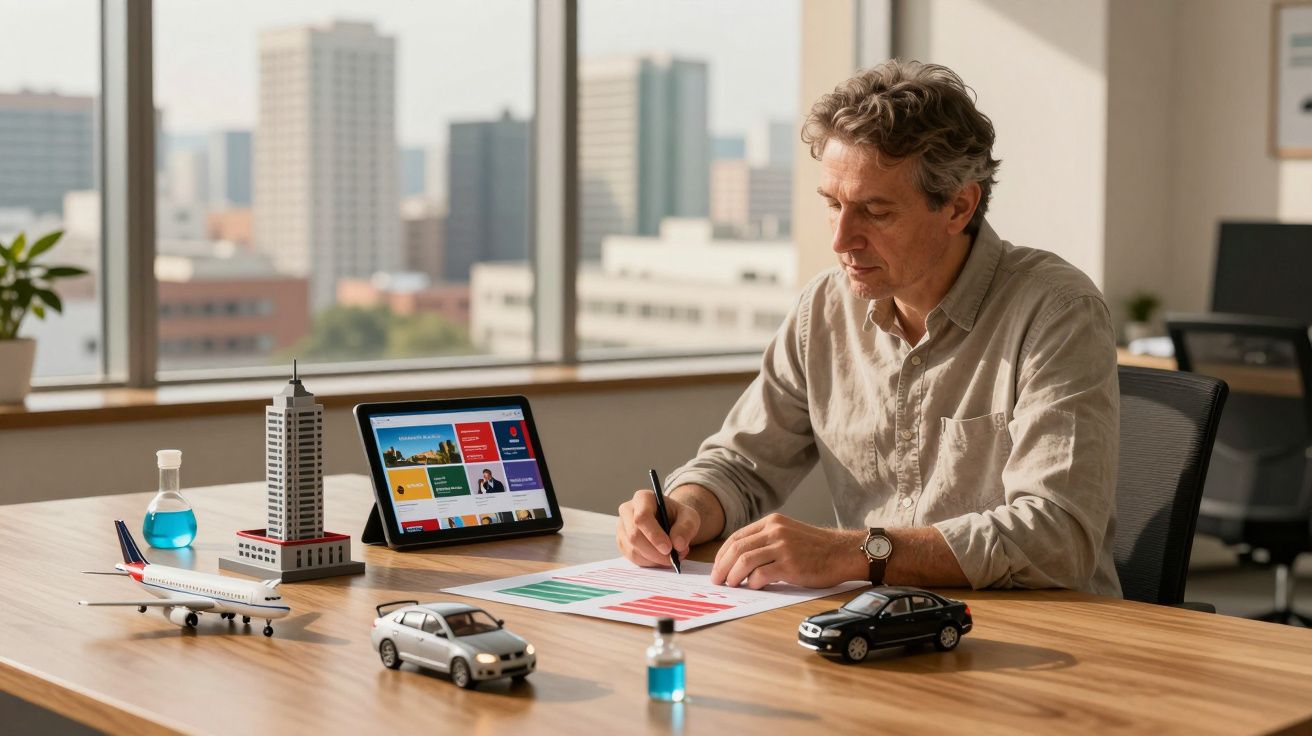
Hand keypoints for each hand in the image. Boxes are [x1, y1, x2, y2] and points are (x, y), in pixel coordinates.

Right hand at [617, 489, 700, 567]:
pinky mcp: (622, 542)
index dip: (654, 535)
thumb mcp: (690, 517)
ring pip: (632, 549)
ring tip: (671, 557)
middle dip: (654, 552)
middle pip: (634, 535)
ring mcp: (622, 527)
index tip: (669, 548)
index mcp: (643, 498)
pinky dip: (648, 562)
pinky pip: (632, 557)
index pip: (642, 517)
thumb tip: (678, 544)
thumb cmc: (678, 517)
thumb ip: (686, 528)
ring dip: (653, 559)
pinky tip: (660, 559)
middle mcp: (627, 510)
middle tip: (672, 559)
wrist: (671, 522)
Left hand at [711, 514, 864, 588]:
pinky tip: (753, 586)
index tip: (717, 567)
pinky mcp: (790, 565)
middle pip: (737, 549)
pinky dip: (752, 582)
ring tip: (731, 585)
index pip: (736, 537)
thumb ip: (766, 540)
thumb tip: (738, 559)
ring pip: (745, 561)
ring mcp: (783, 547)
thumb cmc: (815, 547)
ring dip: (733, 576)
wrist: (843, 552)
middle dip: (722, 566)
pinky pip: (761, 574)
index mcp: (772, 522)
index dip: (722, 554)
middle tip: (717, 580)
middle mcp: (775, 531)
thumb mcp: (788, 533)